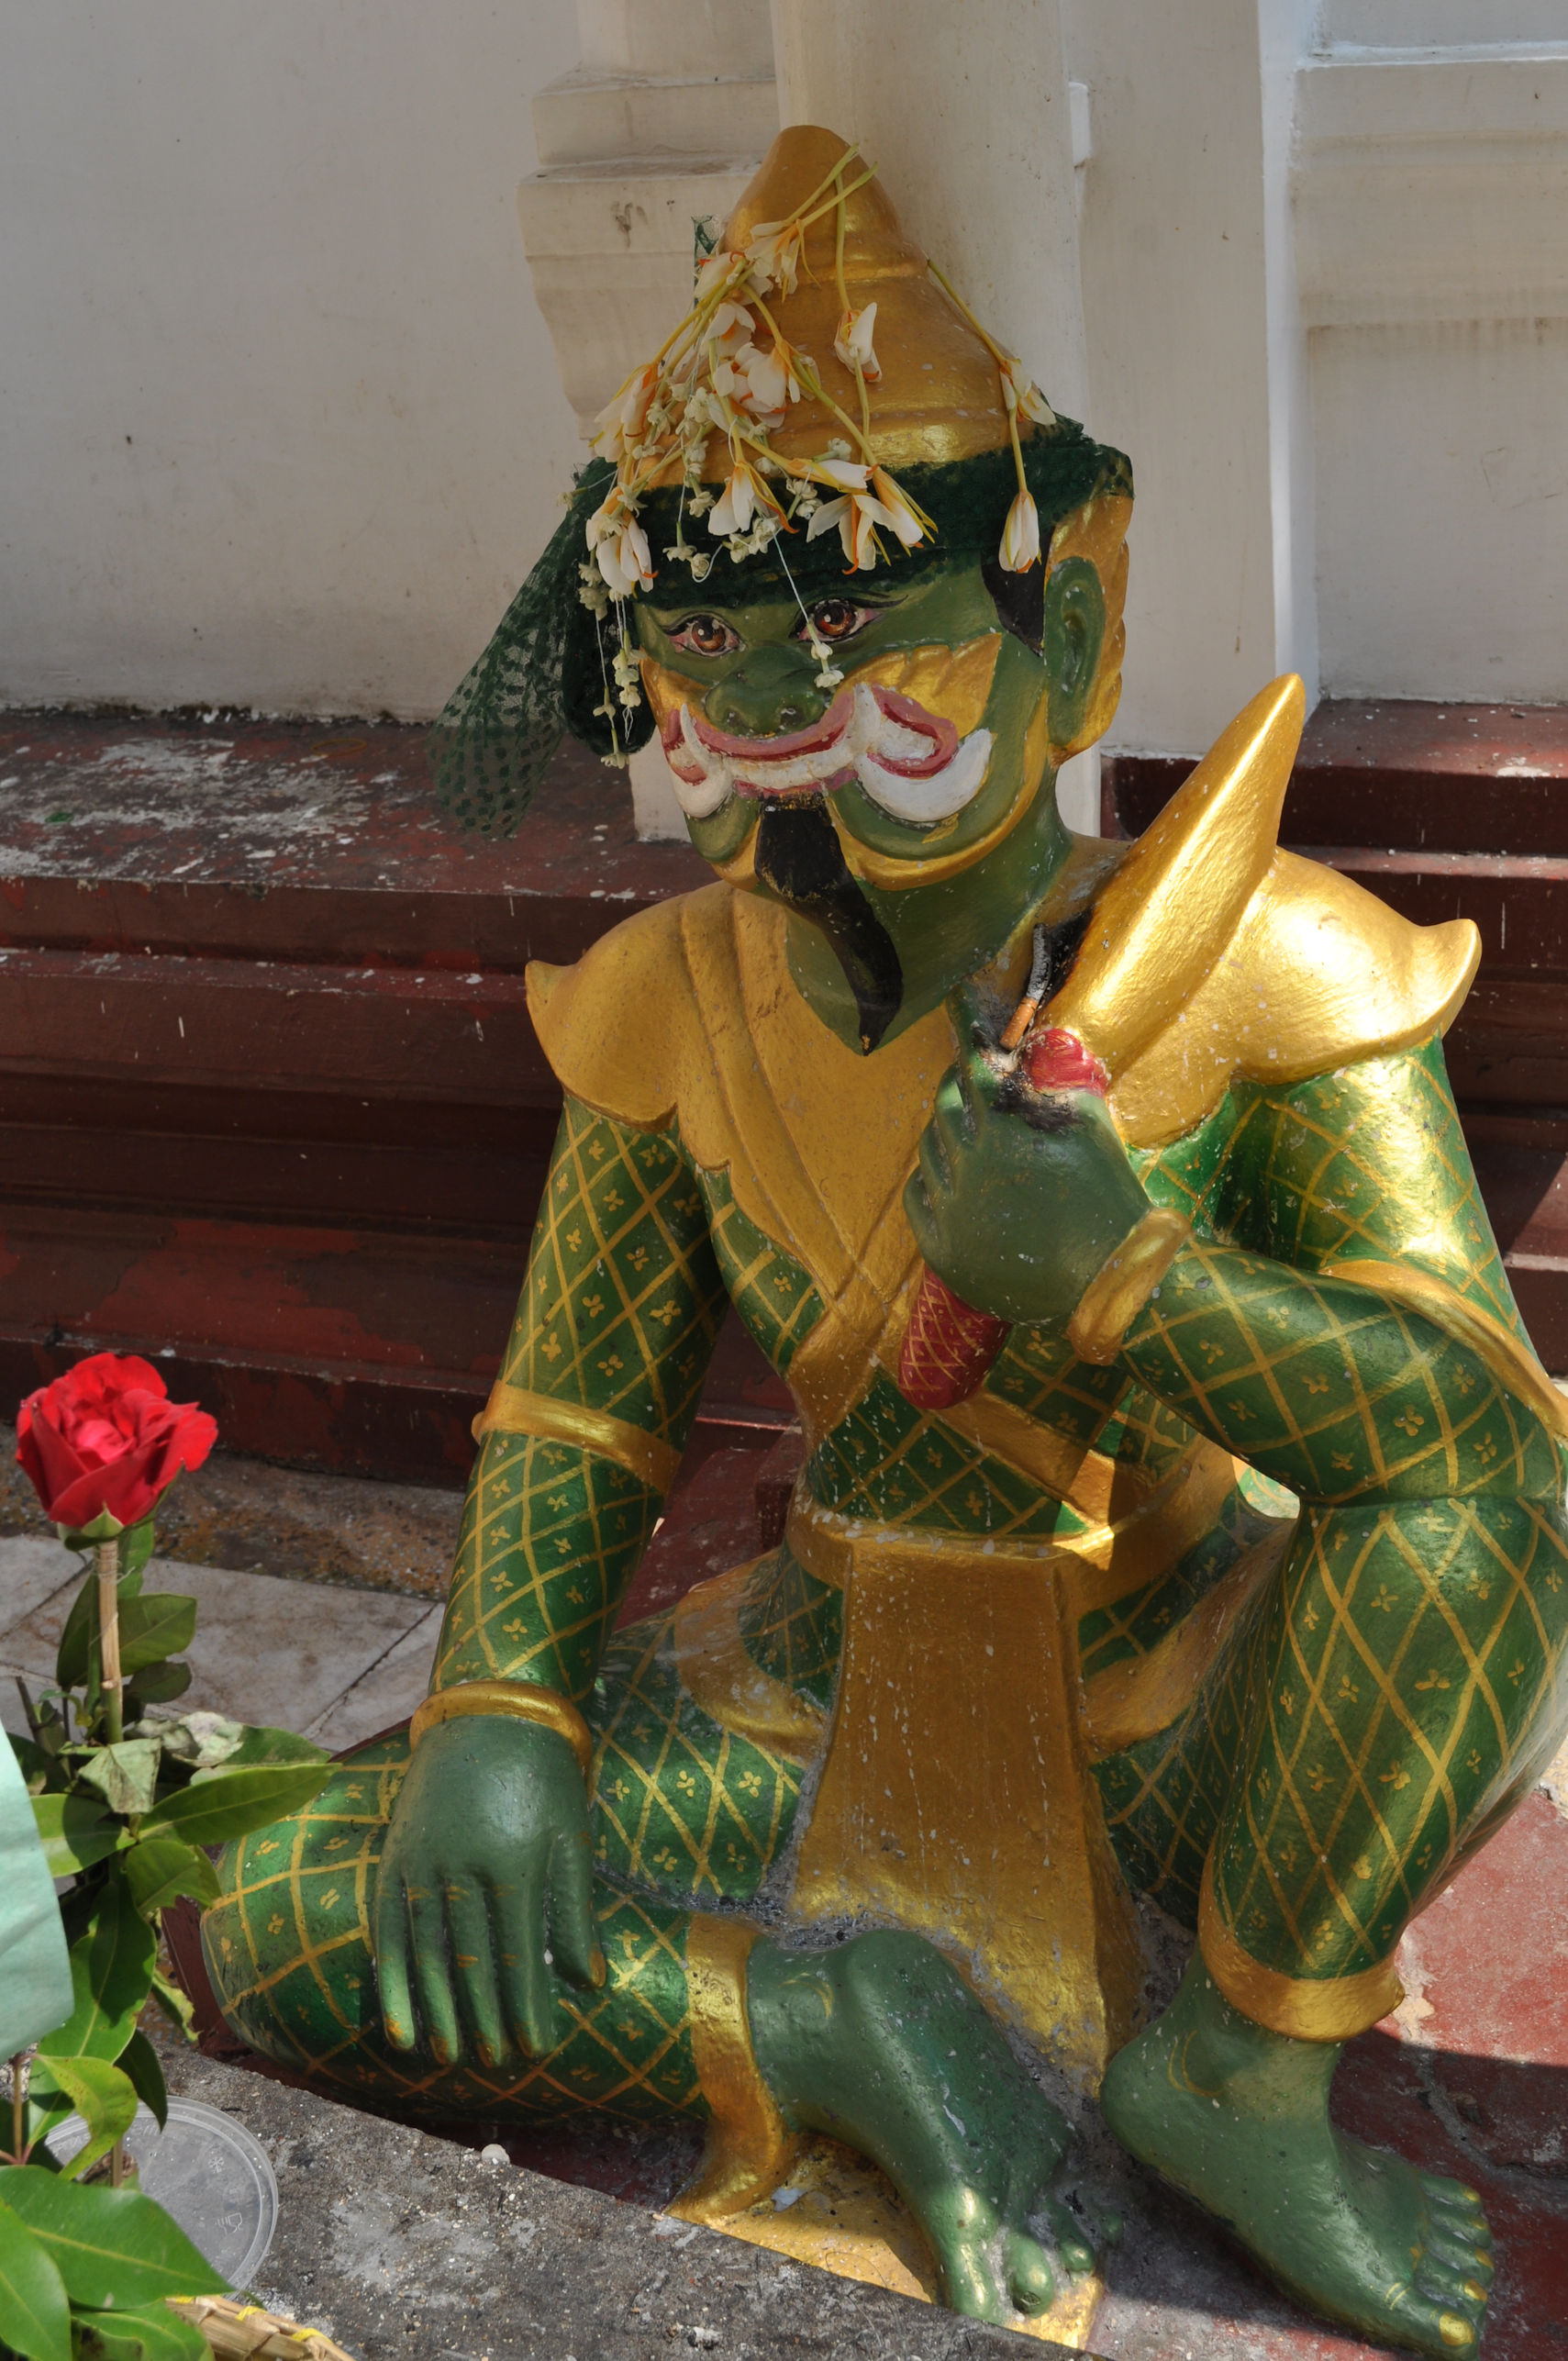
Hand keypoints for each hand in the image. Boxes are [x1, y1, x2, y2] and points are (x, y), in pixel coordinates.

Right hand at [374, 1714, 601, 2066]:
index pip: (519, 1955)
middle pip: (472, 1964)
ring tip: (453, 2057)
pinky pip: (389, 1933)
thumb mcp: (571, 1835)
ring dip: (440, 2013)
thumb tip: (589, 1983)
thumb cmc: (541, 1777)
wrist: (486, 1716)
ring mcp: (420, 1863)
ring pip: (428, 1956)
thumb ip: (575, 1910)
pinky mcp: (394, 1859)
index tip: (537, 2050)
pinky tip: (402, 2027)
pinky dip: (394, 1984)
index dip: (527, 2008)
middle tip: (499, 2065)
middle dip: (487, 2021)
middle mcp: (460, 1867)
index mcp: (512, 1862)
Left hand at [904, 1003, 1149, 1327]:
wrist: (1108, 1283)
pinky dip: (930, 1178)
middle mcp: (968, 1166)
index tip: (953, 999)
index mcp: (1004, 1131)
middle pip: (944, 1105)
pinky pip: (917, 1196)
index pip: (973, 1065)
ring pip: (928, 1150)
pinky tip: (950, 1174)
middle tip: (971, 1079)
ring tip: (970, 1133)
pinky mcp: (942, 1248)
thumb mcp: (1094, 1128)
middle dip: (957, 1083)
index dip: (964, 1028)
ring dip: (946, 1132)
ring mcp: (951, 1209)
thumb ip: (1060, 1083)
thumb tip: (1037, 1049)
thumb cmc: (1110, 1201)